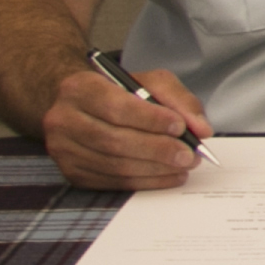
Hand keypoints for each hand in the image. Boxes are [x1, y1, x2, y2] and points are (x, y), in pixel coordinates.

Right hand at [40, 65, 213, 189]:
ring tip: (183, 165)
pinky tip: (167, 176)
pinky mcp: (72, 173)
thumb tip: (201, 129)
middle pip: (115, 141)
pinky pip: (113, 182)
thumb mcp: (149, 82)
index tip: (179, 127)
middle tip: (189, 155)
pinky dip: (146, 181)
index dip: (150, 119)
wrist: (81, 107)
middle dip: (158, 149)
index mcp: (80, 88)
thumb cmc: (118, 92)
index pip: (116, 107)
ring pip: (115, 165)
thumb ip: (178, 100)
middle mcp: (64, 119)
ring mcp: (64, 150)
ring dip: (155, 169)